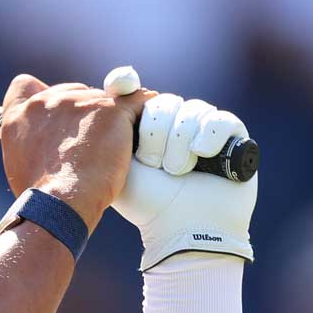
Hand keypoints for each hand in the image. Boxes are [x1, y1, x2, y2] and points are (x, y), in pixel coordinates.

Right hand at [0, 74, 151, 231]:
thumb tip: (50, 142)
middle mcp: (45, 102)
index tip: (59, 114)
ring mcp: (78, 102)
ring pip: (105, 101)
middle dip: (85, 113)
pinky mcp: (109, 109)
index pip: (26, 85)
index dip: (46, 97)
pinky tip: (144, 125)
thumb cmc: (42, 195)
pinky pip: (136, 102)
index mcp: (18, 116)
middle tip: (92, 145)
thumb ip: (30, 141)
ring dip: (111, 121)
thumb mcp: (20, 165)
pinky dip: (141, 112)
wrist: (60, 204)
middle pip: (75, 92)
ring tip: (114, 150)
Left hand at [106, 68, 257, 269]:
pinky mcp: (233, 135)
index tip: (120, 84)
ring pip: (190, 111)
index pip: (134, 92)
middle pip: (162, 103)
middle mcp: (174, 123)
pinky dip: (208, 138)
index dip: (126, 84)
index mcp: (144, 126)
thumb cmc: (147, 203)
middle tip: (154, 165)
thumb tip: (80, 96)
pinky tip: (202, 156)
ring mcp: (203, 127)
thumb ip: (101, 132)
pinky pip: (219, 119)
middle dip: (155, 135)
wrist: (183, 229)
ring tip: (176, 171)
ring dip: (178, 144)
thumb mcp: (114, 165)